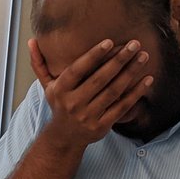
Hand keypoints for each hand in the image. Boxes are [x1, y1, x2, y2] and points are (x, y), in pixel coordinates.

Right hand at [29, 37, 152, 149]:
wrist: (64, 137)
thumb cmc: (59, 105)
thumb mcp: (47, 86)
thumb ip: (40, 63)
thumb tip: (32, 41)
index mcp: (60, 90)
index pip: (78, 70)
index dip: (93, 56)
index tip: (110, 42)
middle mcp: (74, 103)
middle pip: (100, 79)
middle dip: (119, 60)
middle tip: (135, 45)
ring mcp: (89, 116)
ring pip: (113, 91)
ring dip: (131, 73)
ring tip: (144, 57)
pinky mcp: (102, 125)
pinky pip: (122, 107)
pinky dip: (136, 93)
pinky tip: (147, 79)